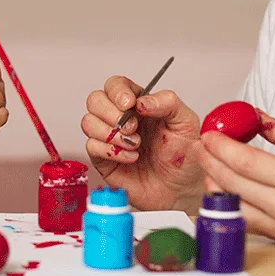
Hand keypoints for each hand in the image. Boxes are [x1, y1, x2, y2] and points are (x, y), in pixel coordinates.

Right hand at [82, 76, 206, 211]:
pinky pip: (91, 147)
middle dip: (111, 113)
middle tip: (133, 128)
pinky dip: (112, 152)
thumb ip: (168, 103)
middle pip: (95, 100)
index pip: (115, 85)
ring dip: (111, 134)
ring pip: (88, 122)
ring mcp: (109, 138)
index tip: (129, 104)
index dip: (117, 91)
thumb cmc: (183, 156)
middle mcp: (120, 118)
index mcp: (138, 104)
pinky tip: (131, 158)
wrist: (179, 190)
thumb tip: (142, 101)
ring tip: (135, 144)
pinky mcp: (103, 158)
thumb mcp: (186, 123)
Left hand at [193, 110, 274, 275]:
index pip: (246, 161)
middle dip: (210, 161)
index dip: (221, 146)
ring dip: (214, 184)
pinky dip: (228, 203)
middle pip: (231, 182)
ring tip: (210, 165)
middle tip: (201, 146)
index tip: (210, 134)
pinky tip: (224, 189)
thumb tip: (257, 117)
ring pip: (231, 205)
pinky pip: (242, 220)